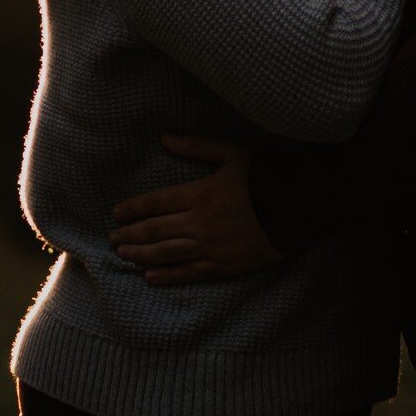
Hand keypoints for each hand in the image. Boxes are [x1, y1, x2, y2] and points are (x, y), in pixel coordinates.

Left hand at [110, 135, 283, 285]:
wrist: (302, 206)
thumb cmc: (268, 175)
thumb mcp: (233, 152)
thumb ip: (196, 146)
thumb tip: (163, 137)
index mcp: (199, 193)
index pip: (155, 202)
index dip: (133, 209)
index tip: (117, 213)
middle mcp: (199, 222)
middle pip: (155, 230)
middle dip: (130, 234)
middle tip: (112, 239)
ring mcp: (212, 247)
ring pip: (166, 253)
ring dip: (141, 255)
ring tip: (123, 256)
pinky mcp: (226, 265)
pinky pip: (190, 273)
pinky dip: (167, 276)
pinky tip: (150, 278)